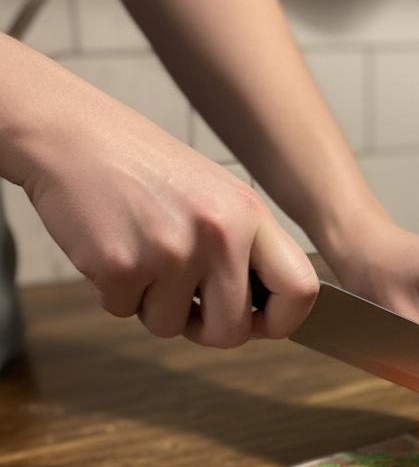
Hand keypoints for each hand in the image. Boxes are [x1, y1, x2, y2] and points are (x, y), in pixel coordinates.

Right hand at [6, 46, 317, 347]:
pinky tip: (110, 247)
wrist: (70, 135)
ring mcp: (170, 252)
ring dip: (151, 305)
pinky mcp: (121, 267)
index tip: (260, 323)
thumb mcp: (215, 195)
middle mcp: (218, 233)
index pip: (300, 288)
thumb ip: (244, 248)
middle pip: (232, 331)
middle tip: (184, 300)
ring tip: (140, 251)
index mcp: (249, 214)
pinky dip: (114, 293)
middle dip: (204, 329)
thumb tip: (263, 314)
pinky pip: (125, 313)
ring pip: (171, 327)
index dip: (282, 320)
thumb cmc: (141, 167)